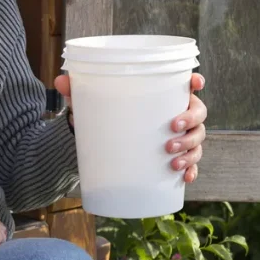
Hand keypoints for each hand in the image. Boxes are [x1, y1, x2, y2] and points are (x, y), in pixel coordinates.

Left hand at [53, 72, 207, 182]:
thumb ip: (78, 90)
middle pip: (199, 115)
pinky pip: (192, 165)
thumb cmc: (106, 113)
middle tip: (170, 133)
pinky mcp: (176, 157)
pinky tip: (184, 177)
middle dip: (189, 124)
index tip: (195, 83)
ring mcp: (180, 137)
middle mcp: (178, 114)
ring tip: (172, 159)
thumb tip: (61, 81)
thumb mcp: (91, 102)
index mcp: (164, 94)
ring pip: (197, 140)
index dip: (196, 83)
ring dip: (190, 150)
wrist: (103, 141)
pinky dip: (191, 171)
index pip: (187, 84)